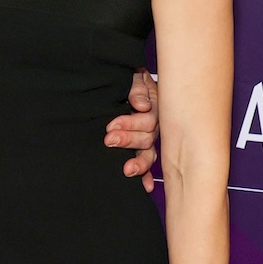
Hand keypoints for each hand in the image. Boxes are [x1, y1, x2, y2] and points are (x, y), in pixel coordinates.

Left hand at [105, 69, 158, 191]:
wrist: (122, 82)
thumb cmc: (128, 79)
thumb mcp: (133, 77)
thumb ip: (137, 88)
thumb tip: (141, 105)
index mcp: (153, 107)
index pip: (147, 120)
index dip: (130, 124)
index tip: (111, 126)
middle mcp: (152, 125)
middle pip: (146, 138)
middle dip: (127, 140)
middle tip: (109, 140)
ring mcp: (147, 138)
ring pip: (147, 154)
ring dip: (138, 163)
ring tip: (127, 170)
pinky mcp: (139, 148)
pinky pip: (147, 164)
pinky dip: (145, 176)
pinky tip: (144, 186)